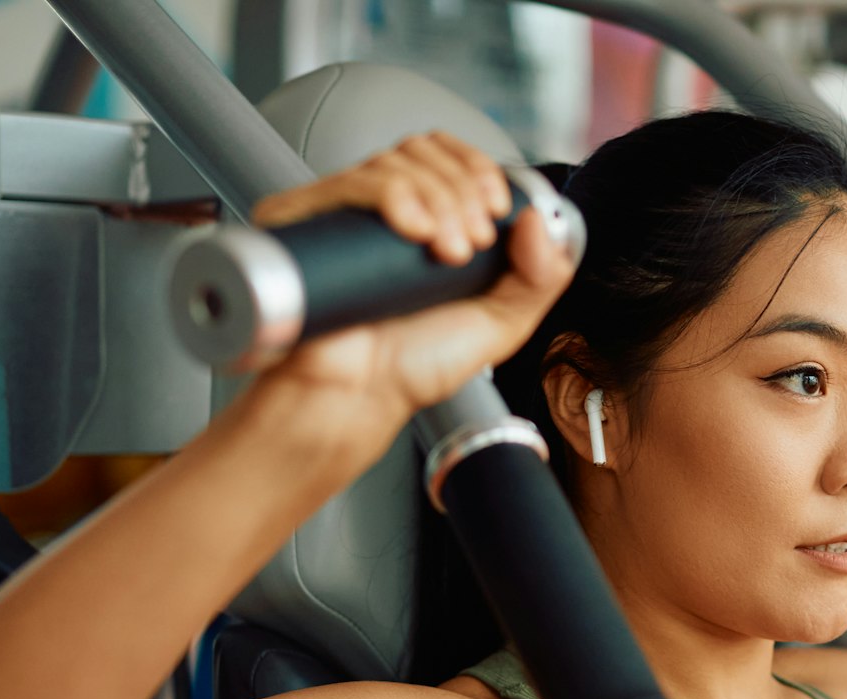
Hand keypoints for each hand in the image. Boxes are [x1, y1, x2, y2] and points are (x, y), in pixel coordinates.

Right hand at [244, 132, 577, 466]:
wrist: (359, 398)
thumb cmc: (413, 367)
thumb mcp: (500, 325)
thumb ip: (540, 277)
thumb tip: (539, 218)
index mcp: (426, 221)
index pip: (448, 155)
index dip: (479, 169)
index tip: (497, 209)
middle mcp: (383, 210)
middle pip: (425, 152)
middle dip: (463, 193)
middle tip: (469, 249)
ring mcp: (344, 213)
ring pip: (396, 162)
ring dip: (438, 200)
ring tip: (446, 255)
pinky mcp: (306, 219)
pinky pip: (354, 181)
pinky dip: (395, 195)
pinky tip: (414, 232)